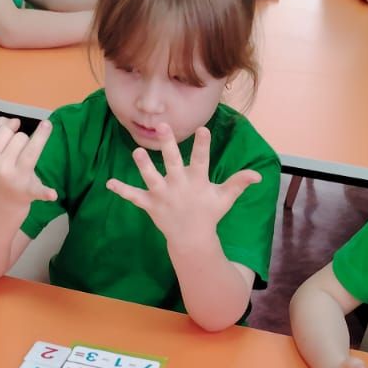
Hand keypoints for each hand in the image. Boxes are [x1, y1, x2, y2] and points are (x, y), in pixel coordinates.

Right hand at [0, 117, 57, 210]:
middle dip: (20, 142)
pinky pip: (40, 190)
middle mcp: (1, 168)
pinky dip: (47, 193)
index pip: (5, 130)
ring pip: (32, 147)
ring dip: (31, 148)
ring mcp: (17, 180)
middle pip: (21, 137)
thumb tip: (14, 121)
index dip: (8, 132)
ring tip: (22, 162)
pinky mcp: (31, 191)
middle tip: (14, 156)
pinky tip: (52, 194)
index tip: (8, 139)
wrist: (2, 200)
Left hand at [106, 125, 260, 247]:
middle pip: (172, 163)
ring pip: (151, 178)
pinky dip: (122, 191)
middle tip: (162, 127)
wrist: (191, 239)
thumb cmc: (209, 214)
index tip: (203, 129)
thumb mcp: (225, 198)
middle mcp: (179, 187)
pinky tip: (108, 183)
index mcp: (197, 182)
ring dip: (143, 166)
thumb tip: (258, 175)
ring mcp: (163, 196)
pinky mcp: (150, 205)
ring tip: (136, 152)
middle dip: (168, 145)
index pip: (201, 160)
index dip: (203, 145)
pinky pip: (134, 197)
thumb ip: (239, 183)